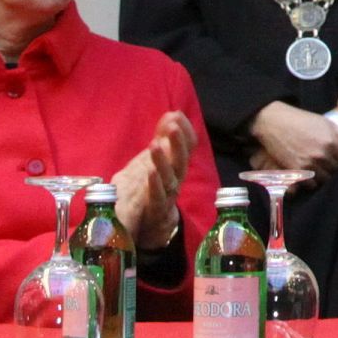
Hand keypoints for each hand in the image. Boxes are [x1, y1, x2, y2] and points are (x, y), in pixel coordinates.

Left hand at [113, 111, 196, 250]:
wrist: (156, 224)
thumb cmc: (159, 187)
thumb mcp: (162, 160)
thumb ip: (165, 138)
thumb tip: (172, 113)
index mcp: (178, 165)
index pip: (188, 145)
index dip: (184, 130)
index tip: (176, 115)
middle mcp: (178, 178)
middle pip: (182, 158)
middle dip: (178, 141)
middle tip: (173, 125)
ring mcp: (169, 194)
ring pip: (170, 176)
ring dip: (163, 160)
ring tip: (155, 145)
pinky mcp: (157, 209)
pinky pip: (158, 196)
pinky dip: (155, 184)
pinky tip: (150, 172)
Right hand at [247, 100, 337, 179]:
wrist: (275, 123)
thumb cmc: (303, 121)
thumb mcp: (328, 124)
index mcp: (331, 142)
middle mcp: (321, 155)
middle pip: (337, 171)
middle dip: (336, 167)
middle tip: (329, 161)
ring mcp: (308, 164)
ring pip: (325, 180)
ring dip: (324, 175)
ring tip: (320, 166)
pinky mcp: (295, 171)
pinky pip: (310, 184)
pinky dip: (312, 181)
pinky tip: (310, 171)